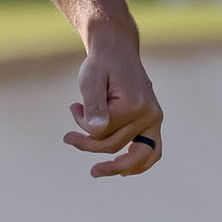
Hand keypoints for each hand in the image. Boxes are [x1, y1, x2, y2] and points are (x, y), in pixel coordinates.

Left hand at [61, 27, 163, 177]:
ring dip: (114, 166)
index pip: (101, 131)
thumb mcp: (91, 78)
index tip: (73, 106)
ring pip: (135, 155)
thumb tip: (95, 130)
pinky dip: (140, 164)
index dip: (82, 122)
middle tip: (68, 137)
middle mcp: (149, 114)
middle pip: (114, 145)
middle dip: (88, 142)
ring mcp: (154, 119)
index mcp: (134, 104)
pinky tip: (124, 172)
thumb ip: (93, 103)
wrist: (118, 49)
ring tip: (96, 172)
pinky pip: (153, 151)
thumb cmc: (101, 64)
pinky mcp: (153, 121)